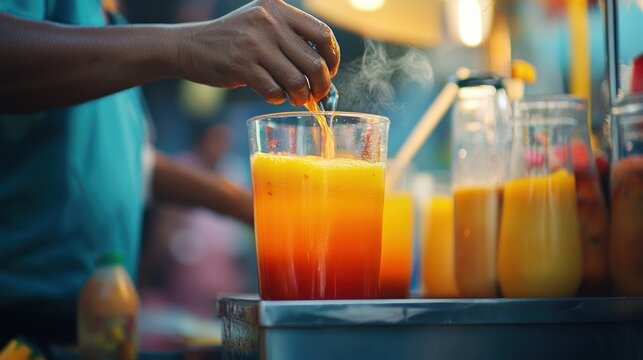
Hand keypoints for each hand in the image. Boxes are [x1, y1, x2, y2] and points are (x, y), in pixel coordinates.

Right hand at [173, 0, 339, 105]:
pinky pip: (274, 91)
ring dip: (301, 96)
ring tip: (295, 98)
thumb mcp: (261, 23)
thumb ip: (289, 37)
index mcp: (278, 9)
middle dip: (321, 85)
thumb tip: (323, 70)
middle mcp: (268, 22)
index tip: (329, 71)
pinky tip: (272, 95)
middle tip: (317, 94)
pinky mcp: (241, 65)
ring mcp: (254, 44)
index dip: (332, 57)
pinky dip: (277, 98)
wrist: (189, 45)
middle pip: (314, 62)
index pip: (322, 34)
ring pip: (296, 80)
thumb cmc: (233, 40)